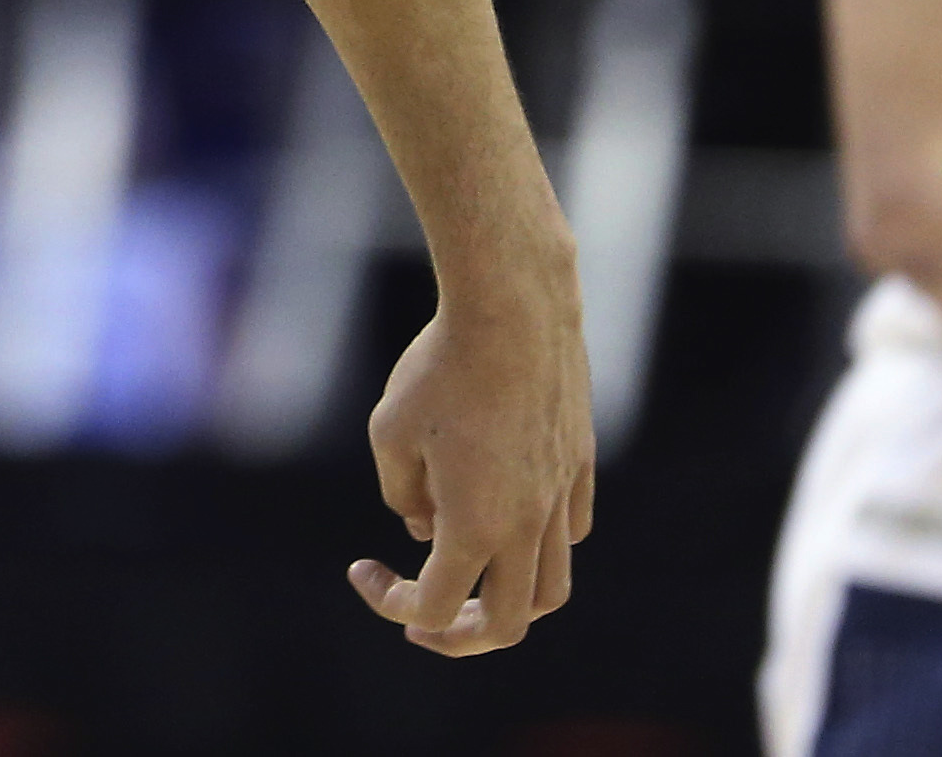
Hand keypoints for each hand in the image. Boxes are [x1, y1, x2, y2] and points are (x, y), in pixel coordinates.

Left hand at [345, 295, 593, 655]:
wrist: (513, 305)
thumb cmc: (440, 365)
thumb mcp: (391, 430)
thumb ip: (403, 494)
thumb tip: (426, 531)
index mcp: (475, 527)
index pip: (437, 608)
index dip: (391, 603)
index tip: (362, 569)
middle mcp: (527, 524)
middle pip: (508, 625)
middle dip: (461, 637)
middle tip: (423, 620)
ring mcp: (560, 495)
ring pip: (552, 588)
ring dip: (510, 602)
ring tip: (473, 583)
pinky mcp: (579, 462)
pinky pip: (570, 530)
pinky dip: (541, 546)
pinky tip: (506, 514)